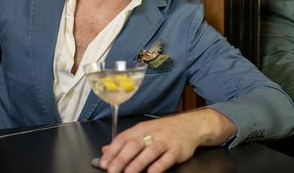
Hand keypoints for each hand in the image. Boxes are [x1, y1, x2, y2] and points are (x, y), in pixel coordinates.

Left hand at [98, 108, 235, 172]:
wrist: (189, 126)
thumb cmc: (164, 130)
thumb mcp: (143, 131)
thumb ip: (125, 141)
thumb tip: (105, 150)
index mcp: (141, 128)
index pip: (123, 138)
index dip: (113, 151)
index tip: (104, 163)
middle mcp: (152, 133)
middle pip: (134, 145)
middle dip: (121, 159)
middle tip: (112, 171)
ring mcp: (165, 141)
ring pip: (149, 152)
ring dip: (137, 164)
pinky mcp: (177, 150)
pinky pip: (166, 158)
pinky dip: (158, 166)